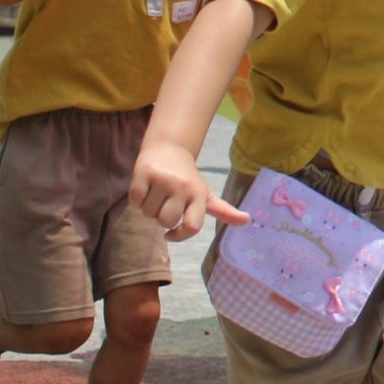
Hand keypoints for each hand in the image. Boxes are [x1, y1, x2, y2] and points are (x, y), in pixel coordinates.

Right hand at [130, 139, 249, 239]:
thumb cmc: (187, 178)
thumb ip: (224, 210)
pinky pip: (135, 201)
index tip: (170, 234)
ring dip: (148, 209)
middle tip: (165, 204)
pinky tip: (145, 189)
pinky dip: (136, 200)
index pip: (192, 226)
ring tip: (156, 195)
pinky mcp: (144, 173)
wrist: (169, 148)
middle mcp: (184, 186)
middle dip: (161, 219)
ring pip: (148, 214)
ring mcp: (164, 179)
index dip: (179, 236)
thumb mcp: (205, 194)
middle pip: (166, 222)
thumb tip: (247, 221)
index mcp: (200, 194)